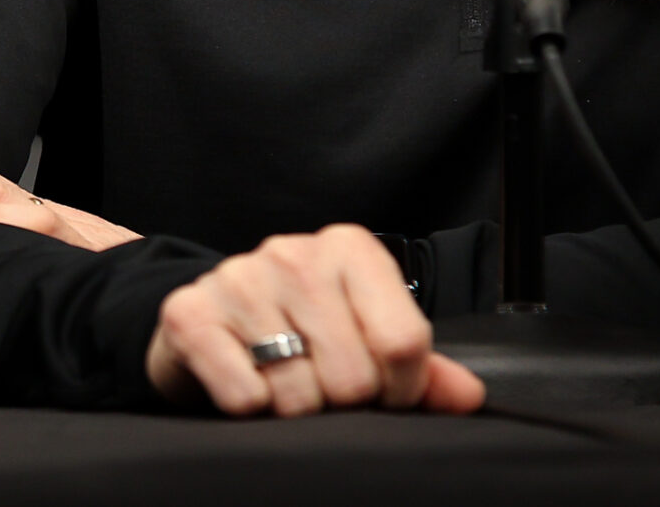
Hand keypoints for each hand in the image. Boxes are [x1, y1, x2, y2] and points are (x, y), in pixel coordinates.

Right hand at [145, 224, 485, 417]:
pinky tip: (246, 381)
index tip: (385, 392)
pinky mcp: (191, 313)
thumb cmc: (298, 328)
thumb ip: (420, 365)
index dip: (401, 389)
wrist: (208, 320)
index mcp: (350, 248)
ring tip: (283, 382)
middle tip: (322, 385)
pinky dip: (249, 407)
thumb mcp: (363, 333)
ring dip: (295, 410)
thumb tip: (468, 398)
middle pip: (353, 377)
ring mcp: (239, 279)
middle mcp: (294, 252)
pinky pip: (245, 396)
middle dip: (343, 403)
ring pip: (298, 396)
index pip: (405, 341)